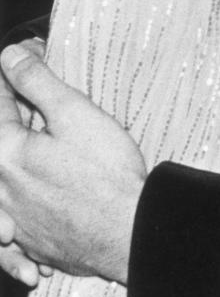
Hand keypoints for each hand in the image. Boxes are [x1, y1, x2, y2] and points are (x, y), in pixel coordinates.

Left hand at [0, 43, 145, 282]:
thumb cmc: (108, 177)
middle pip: (5, 136)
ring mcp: (13, 220)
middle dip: (22, 111)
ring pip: (9, 177)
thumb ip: (38, 82)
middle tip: (51, 98)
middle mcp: (0, 189)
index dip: (16, 71)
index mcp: (4, 153)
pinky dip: (26, 204)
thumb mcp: (76, 115)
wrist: (129, 236)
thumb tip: (11, 55)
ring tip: (55, 140)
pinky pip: (15, 221)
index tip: (33, 55)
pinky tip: (48, 192)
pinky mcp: (31, 241)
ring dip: (27, 152)